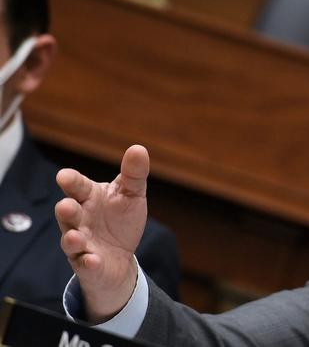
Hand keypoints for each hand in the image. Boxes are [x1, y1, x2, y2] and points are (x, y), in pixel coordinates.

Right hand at [55, 145, 149, 321]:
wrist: (120, 257)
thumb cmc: (121, 219)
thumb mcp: (132, 195)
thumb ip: (133, 174)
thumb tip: (139, 148)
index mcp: (88, 198)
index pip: (77, 187)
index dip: (71, 181)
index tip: (64, 176)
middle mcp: (79, 220)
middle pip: (68, 214)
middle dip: (66, 210)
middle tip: (65, 206)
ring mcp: (80, 243)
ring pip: (71, 240)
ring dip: (72, 239)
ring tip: (75, 237)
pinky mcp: (87, 265)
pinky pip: (85, 265)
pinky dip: (88, 263)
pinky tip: (93, 260)